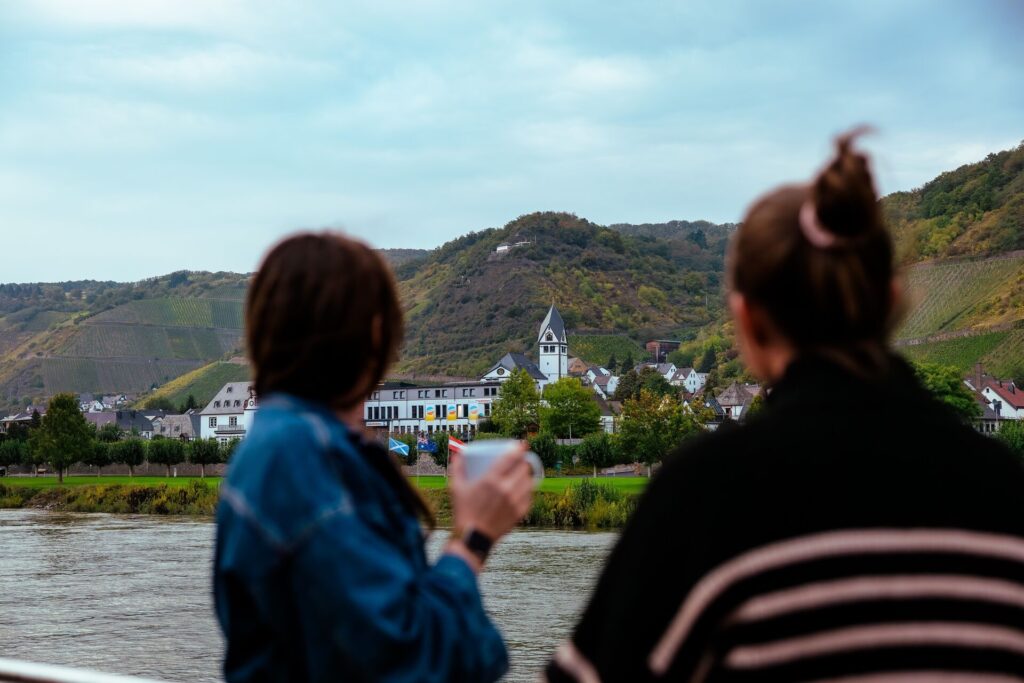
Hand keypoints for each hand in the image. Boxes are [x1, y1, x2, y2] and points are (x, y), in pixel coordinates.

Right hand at [445, 444, 533, 568]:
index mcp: (490, 480)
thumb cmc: (463, 511)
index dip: (519, 448)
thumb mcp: (456, 487)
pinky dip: (527, 490)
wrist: (472, 537)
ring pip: (529, 481)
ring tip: (522, 473)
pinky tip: (523, 489)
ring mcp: (514, 502)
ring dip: (527, 475)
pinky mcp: (520, 513)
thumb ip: (457, 467)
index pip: (511, 457)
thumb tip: (459, 453)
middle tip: (520, 460)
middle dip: (523, 461)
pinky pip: (529, 496)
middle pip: (523, 467)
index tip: (521, 444)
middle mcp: (505, 489)